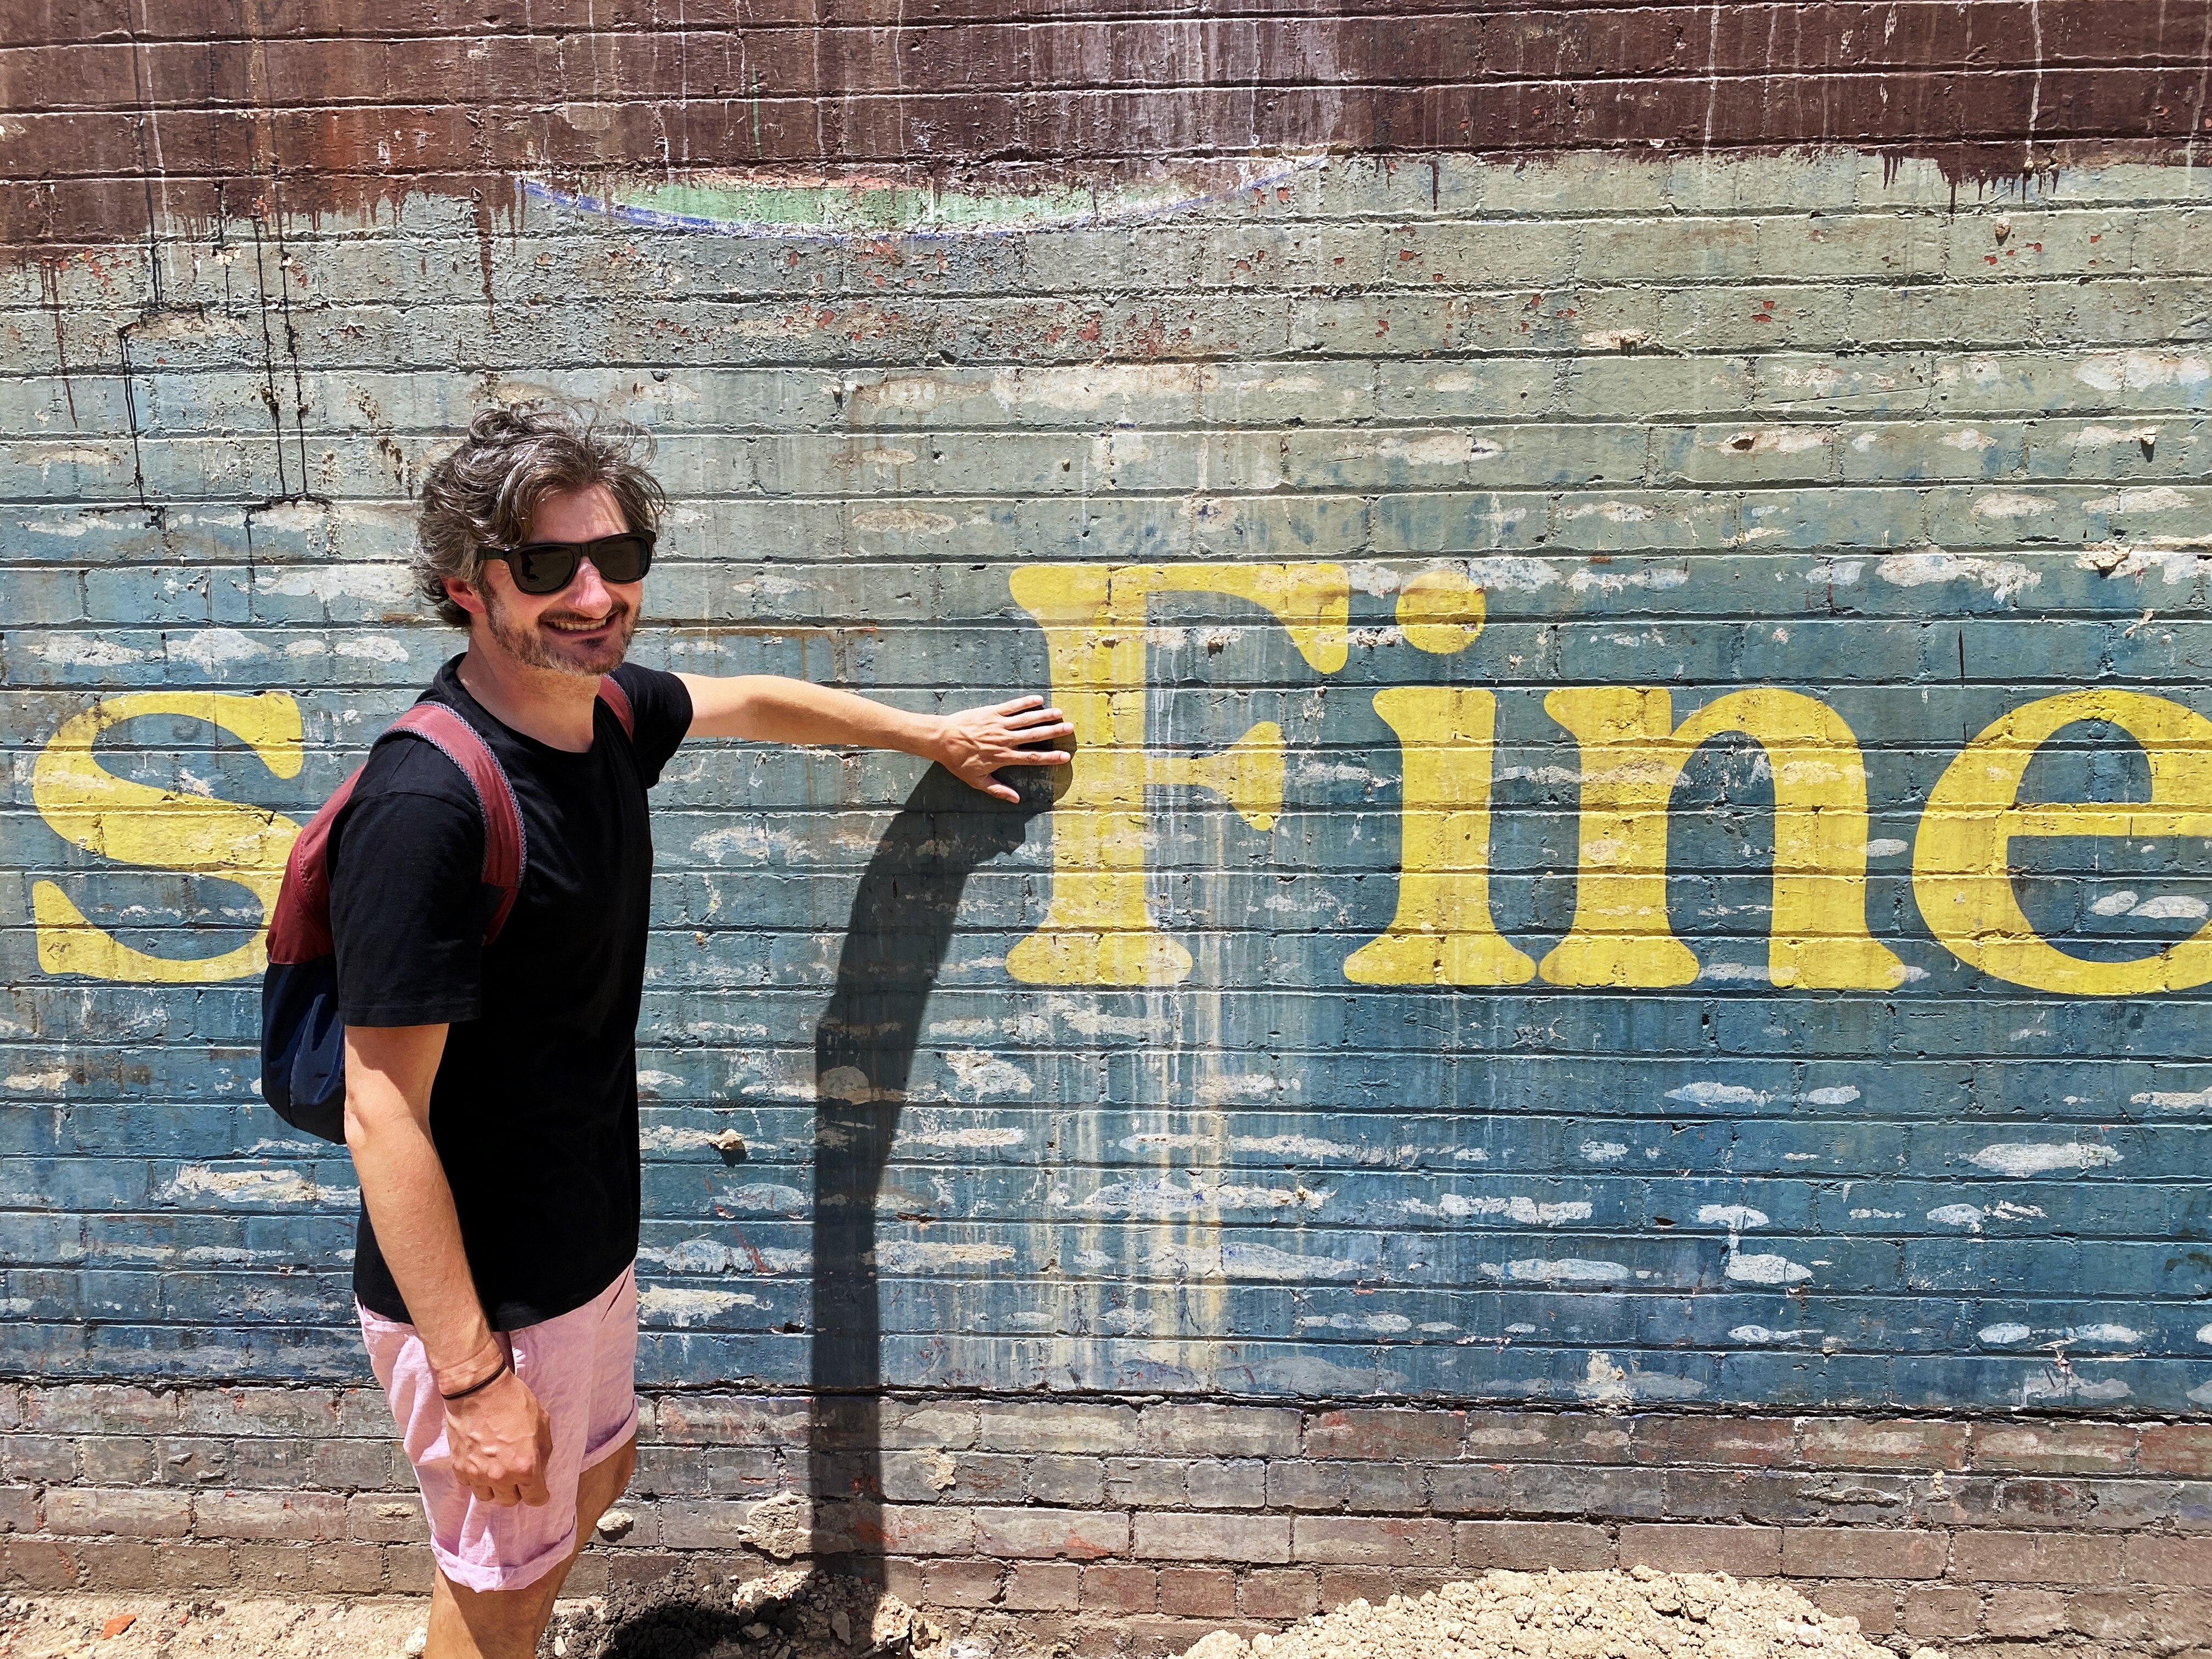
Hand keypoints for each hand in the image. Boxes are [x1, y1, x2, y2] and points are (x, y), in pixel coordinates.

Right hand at [443, 1366, 552, 1506]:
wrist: (478, 1389)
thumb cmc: (513, 1401)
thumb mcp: (542, 1423)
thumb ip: (543, 1452)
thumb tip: (539, 1467)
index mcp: (525, 1467)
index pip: (536, 1499)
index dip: (539, 1494)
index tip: (538, 1489)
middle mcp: (500, 1477)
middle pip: (510, 1501)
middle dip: (517, 1490)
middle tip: (517, 1474)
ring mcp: (477, 1474)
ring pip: (487, 1497)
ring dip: (494, 1487)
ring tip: (497, 1468)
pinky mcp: (459, 1467)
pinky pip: (469, 1484)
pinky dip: (476, 1477)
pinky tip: (481, 1460)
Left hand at [933, 696, 1074, 802]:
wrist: (941, 739)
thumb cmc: (957, 761)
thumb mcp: (975, 780)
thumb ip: (997, 790)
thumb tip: (1016, 800)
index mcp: (1003, 756)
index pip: (1032, 758)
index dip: (1050, 757)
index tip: (1065, 757)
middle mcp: (1004, 739)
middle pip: (1034, 735)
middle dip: (1053, 732)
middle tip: (1069, 728)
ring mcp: (999, 724)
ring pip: (1026, 719)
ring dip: (1044, 716)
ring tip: (1059, 713)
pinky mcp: (991, 712)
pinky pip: (1012, 706)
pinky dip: (1025, 702)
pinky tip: (1038, 700)